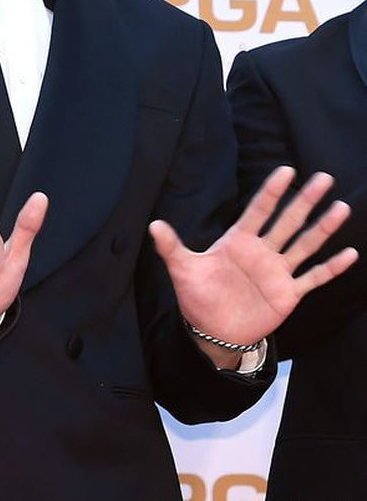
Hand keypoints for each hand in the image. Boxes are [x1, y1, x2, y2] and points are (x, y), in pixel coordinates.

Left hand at [149, 167, 356, 360]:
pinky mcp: (288, 294)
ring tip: (341, 207)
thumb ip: (171, 247)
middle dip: (304, 199)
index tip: (286, 170)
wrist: (212, 331)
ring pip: (305, 244)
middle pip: (287, 221)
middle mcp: (262, 251)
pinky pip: (313, 278)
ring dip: (323, 227)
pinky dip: (331, 268)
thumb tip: (153, 225)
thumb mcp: (183, 270)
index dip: (271, 191)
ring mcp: (277, 271)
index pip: (258, 210)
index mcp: (239, 240)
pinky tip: (350, 254)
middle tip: (324, 177)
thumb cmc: (198, 296)